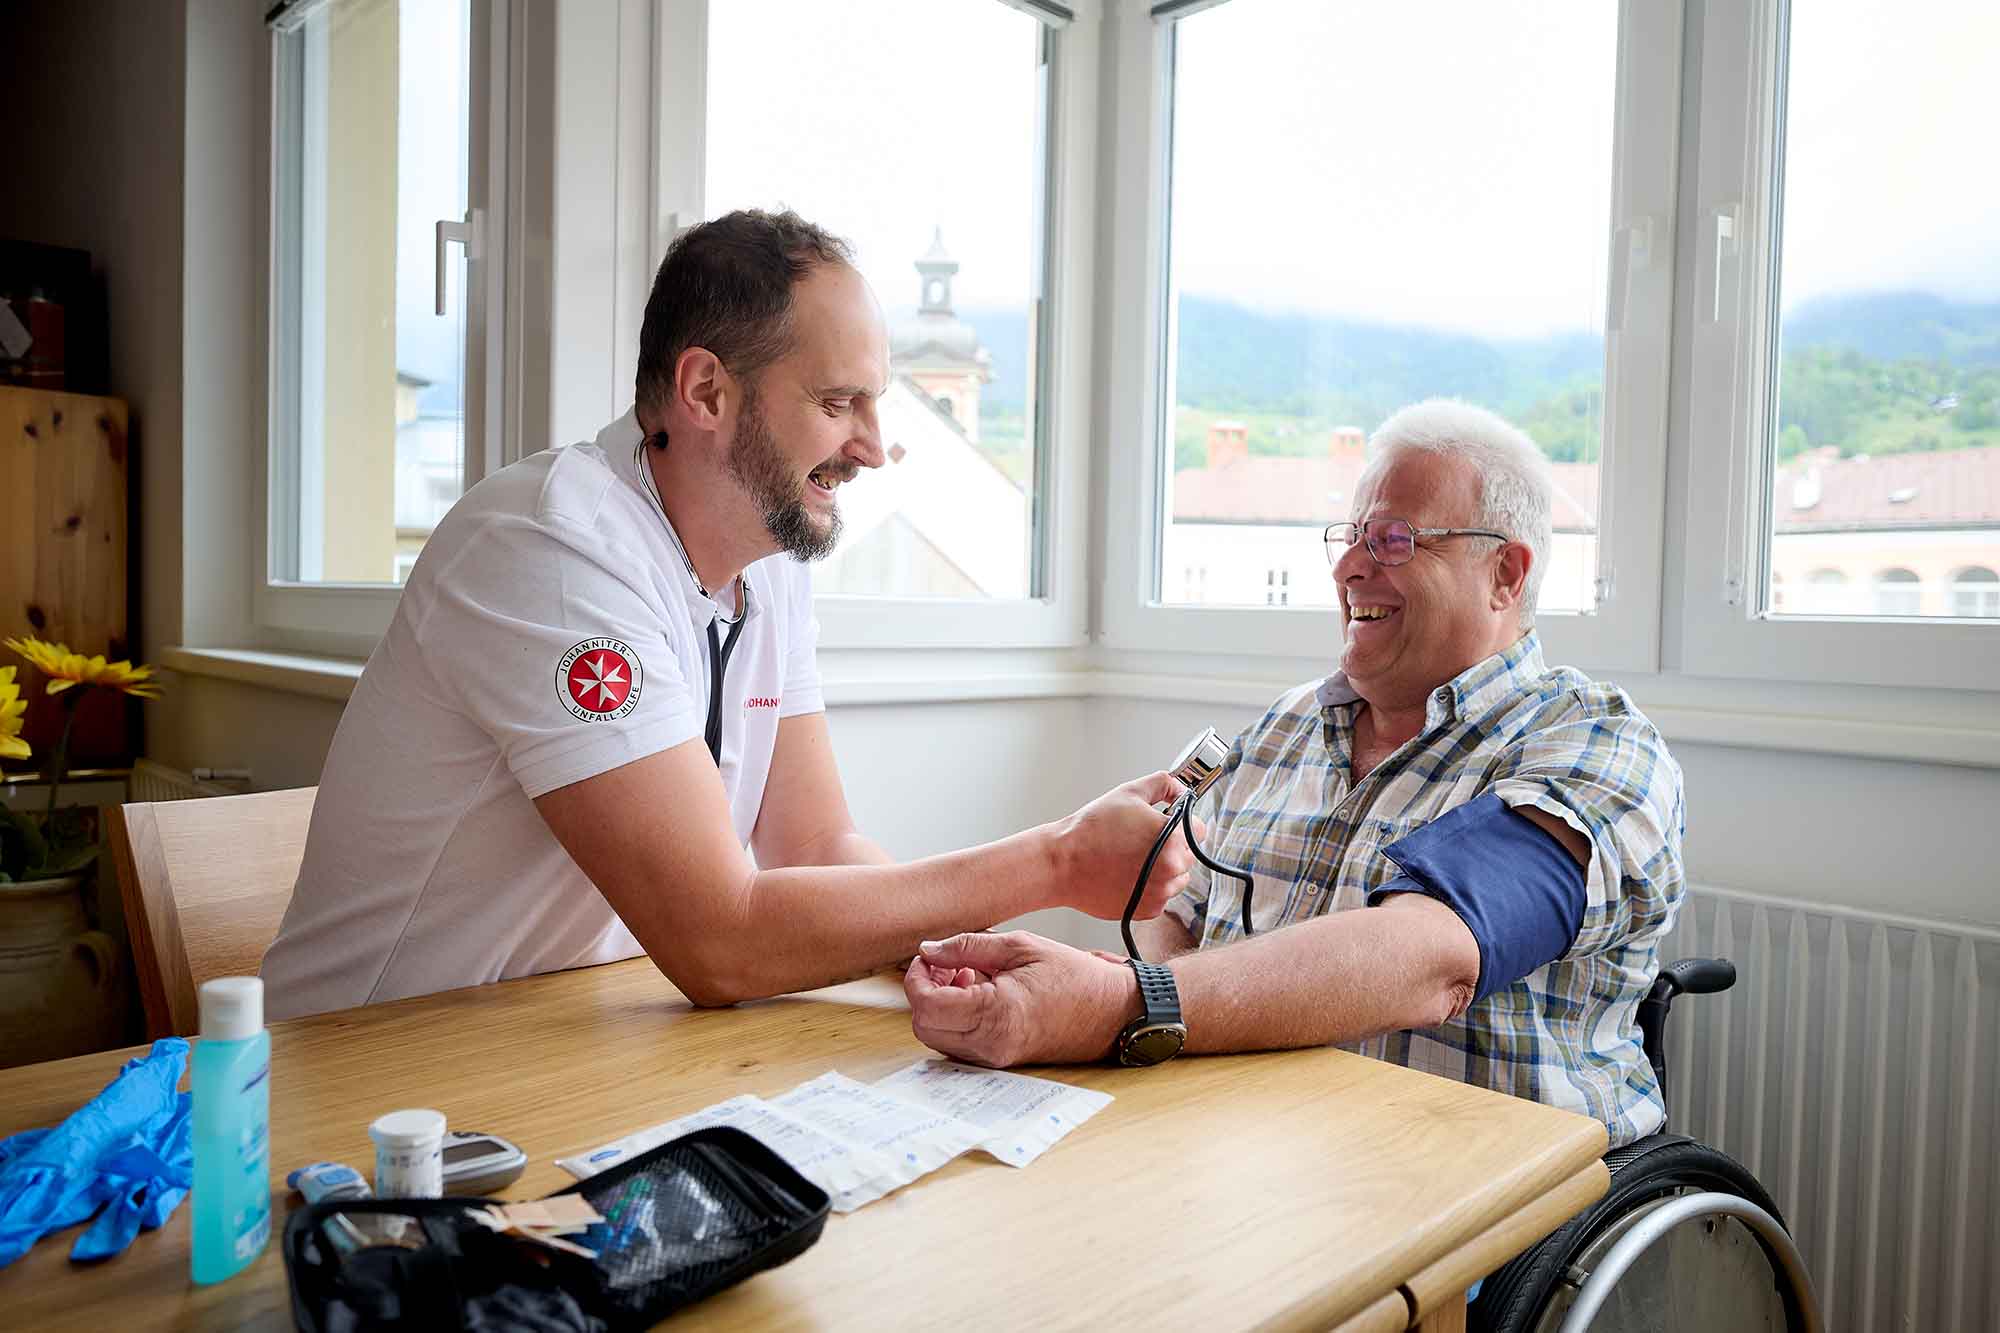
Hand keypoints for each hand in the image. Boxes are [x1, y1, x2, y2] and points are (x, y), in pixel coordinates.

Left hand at [903, 932, 1138, 1067]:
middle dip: (925, 992)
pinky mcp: (1000, 1061)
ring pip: (938, 1038)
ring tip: (966, 975)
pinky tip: (977, 992)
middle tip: (945, 964)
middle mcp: (991, 1044)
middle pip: (925, 1026)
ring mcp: (995, 1058)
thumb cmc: (1073, 976)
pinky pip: (959, 1044)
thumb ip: (967, 946)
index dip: (917, 979)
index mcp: (995, 1013)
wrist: (1111, 1012)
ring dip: (939, 1006)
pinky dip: (955, 1019)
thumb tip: (928, 950)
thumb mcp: (1020, 946)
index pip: (927, 1005)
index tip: (928, 958)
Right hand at [1045, 772, 1205, 921]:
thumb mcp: (1128, 793)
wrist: (1063, 864)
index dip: (1181, 823)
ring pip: (1176, 877)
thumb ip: (1163, 784)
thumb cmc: (1091, 830)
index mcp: (1173, 838)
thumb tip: (1179, 788)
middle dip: (1171, 846)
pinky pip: (1160, 895)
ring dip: (1163, 869)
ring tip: (1131, 859)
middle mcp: (1172, 868)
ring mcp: (1161, 892)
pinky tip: (1126, 874)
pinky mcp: (1148, 909)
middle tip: (1140, 841)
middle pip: (1188, 855)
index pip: (1199, 829)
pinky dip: (1149, 887)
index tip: (1166, 824)